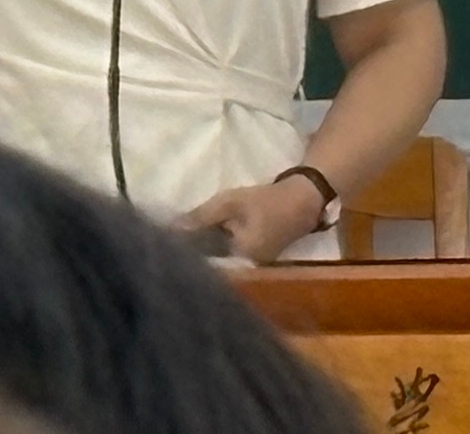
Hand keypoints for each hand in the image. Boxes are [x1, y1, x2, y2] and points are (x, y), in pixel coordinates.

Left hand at [182, 173, 330, 262]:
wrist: (303, 200)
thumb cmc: (265, 200)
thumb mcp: (229, 203)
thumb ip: (200, 217)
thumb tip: (171, 228)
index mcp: (242, 258)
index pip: (205, 259)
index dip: (185, 247)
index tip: (166, 236)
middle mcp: (249, 269)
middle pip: (214, 261)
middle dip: (195, 246)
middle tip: (173, 231)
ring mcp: (256, 266)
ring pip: (223, 257)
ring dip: (207, 245)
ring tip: (187, 231)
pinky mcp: (259, 259)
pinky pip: (233, 254)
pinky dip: (220, 244)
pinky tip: (208, 233)